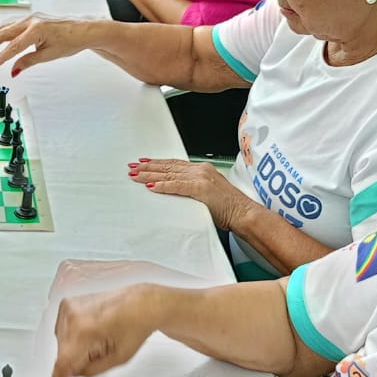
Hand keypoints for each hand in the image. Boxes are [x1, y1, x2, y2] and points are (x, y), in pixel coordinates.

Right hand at [0, 13, 99, 74]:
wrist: (84, 30)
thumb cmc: (71, 40)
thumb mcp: (49, 55)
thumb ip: (28, 61)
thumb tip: (13, 70)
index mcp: (36, 29)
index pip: (13, 46)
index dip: (0, 57)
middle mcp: (31, 20)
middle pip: (3, 33)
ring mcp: (31, 17)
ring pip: (6, 27)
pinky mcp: (32, 19)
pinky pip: (12, 25)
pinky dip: (3, 34)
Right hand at [49, 285, 160, 376]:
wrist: (139, 304)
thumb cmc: (134, 325)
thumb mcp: (117, 359)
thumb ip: (91, 371)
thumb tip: (72, 374)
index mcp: (85, 329)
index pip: (63, 363)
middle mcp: (72, 316)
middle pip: (63, 353)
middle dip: (76, 360)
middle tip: (100, 352)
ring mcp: (68, 308)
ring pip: (61, 343)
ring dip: (74, 347)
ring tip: (98, 337)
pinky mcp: (67, 304)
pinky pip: (62, 330)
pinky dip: (73, 336)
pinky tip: (91, 331)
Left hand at [128, 158, 253, 230]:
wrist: (244, 213)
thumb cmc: (229, 209)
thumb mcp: (208, 196)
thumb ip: (193, 191)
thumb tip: (177, 194)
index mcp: (203, 171)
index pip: (174, 165)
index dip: (157, 163)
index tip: (143, 163)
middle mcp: (201, 171)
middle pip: (169, 167)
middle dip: (148, 167)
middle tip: (132, 167)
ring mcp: (201, 178)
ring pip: (169, 174)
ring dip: (150, 175)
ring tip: (135, 175)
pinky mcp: (201, 189)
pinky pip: (177, 186)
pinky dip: (163, 185)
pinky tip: (151, 186)